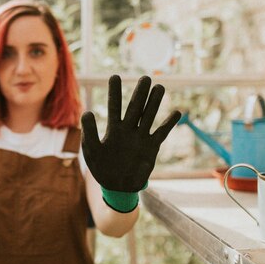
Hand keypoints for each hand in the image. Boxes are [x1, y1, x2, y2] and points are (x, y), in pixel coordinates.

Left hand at [81, 75, 180, 192]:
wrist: (117, 187)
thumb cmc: (102, 168)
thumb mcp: (91, 151)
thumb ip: (89, 132)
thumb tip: (87, 112)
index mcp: (113, 128)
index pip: (114, 106)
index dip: (114, 92)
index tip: (115, 76)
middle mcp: (128, 129)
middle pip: (135, 107)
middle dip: (140, 93)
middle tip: (145, 77)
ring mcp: (141, 137)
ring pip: (149, 116)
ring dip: (155, 102)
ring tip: (160, 87)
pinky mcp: (152, 147)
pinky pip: (161, 133)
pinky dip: (169, 123)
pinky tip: (177, 112)